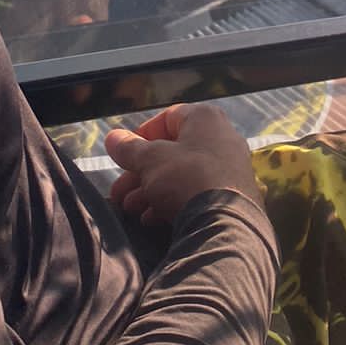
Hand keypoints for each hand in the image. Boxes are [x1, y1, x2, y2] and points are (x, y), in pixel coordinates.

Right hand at [104, 105, 260, 225]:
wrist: (225, 226)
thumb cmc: (186, 179)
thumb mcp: (149, 160)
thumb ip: (128, 148)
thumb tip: (113, 138)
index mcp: (204, 119)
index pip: (166, 118)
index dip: (141, 136)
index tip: (124, 155)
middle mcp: (222, 138)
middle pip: (171, 152)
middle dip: (140, 172)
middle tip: (120, 191)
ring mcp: (230, 169)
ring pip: (182, 175)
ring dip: (151, 191)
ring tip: (131, 208)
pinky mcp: (232, 197)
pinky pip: (196, 194)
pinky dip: (172, 203)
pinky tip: (151, 219)